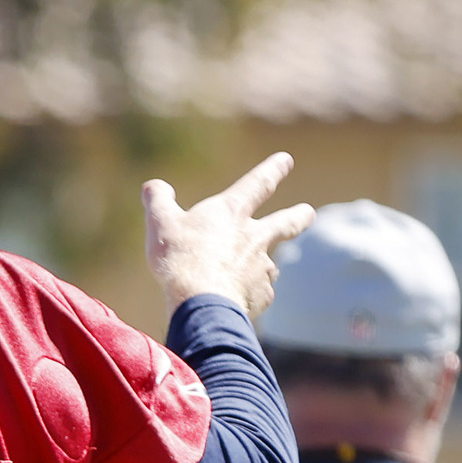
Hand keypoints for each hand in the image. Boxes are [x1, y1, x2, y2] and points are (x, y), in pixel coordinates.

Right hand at [143, 150, 314, 318]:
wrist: (201, 301)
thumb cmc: (180, 258)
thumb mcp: (160, 223)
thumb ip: (158, 201)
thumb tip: (152, 186)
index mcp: (232, 212)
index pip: (258, 183)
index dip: (272, 170)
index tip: (286, 160)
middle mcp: (255, 236)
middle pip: (287, 222)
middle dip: (299, 216)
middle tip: (309, 213)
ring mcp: (261, 267)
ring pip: (270, 264)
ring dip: (263, 266)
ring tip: (250, 276)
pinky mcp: (261, 294)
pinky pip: (258, 294)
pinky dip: (250, 296)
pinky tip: (237, 302)